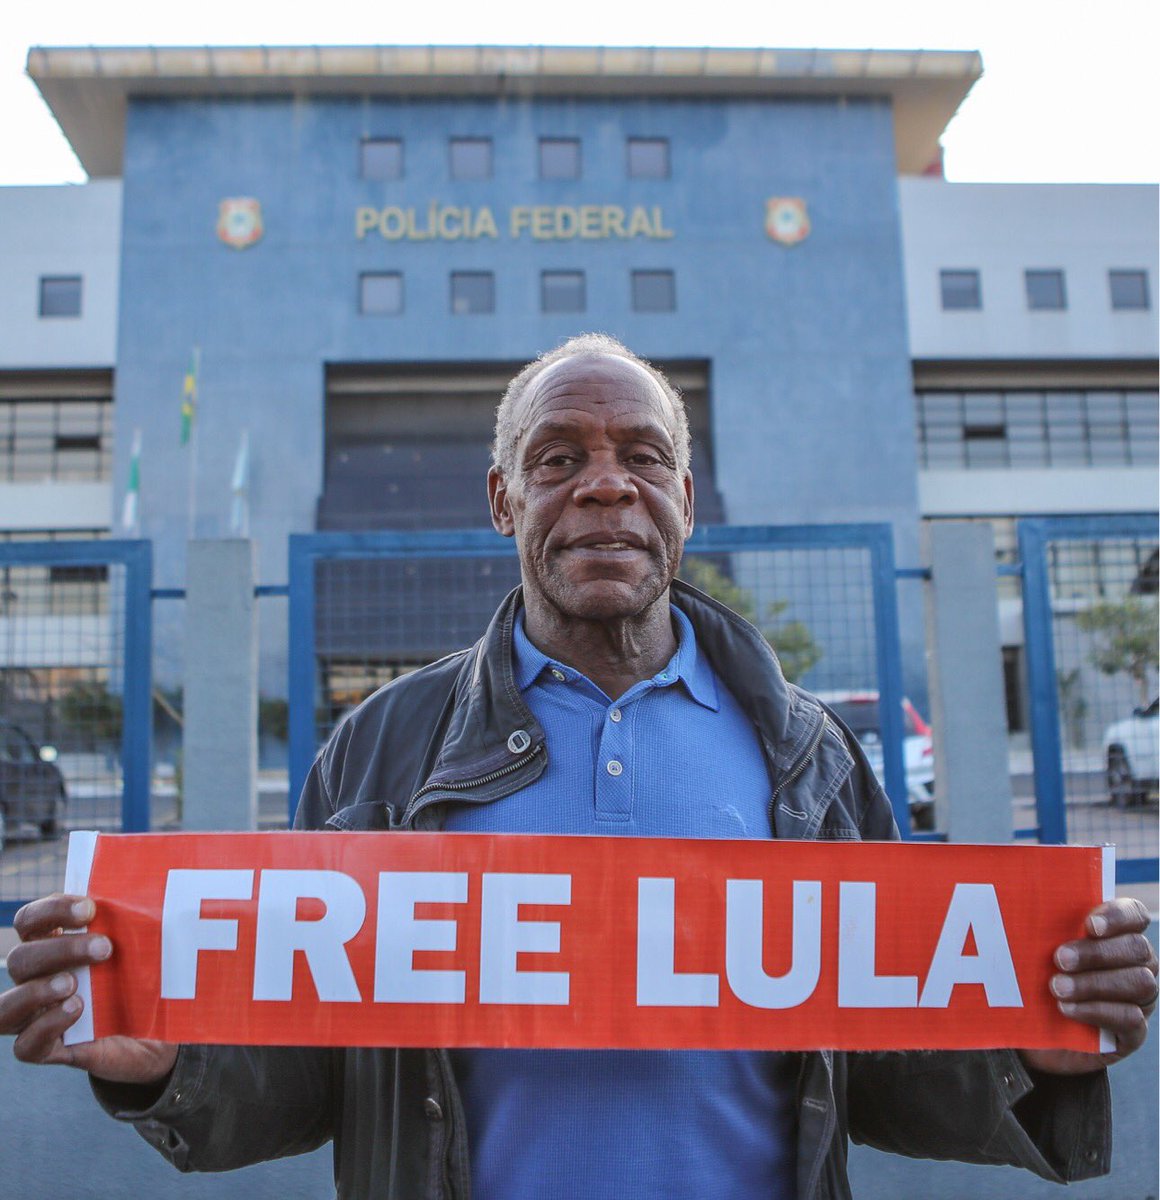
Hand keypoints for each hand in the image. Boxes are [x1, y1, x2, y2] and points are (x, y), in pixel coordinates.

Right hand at [1, 893, 177, 1084]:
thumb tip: (156, 880)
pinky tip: (75, 1009)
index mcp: (52, 947)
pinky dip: (46, 1026)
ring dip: (36, 991)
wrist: (160, 1029)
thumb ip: (137, 920)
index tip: (90, 908)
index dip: (50, 910)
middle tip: (104, 948)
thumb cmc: (147, 978)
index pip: (29, 922)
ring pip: (5, 1006)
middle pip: (19, 959)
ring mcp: (38, 1018)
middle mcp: (37, 981)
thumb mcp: (143, 948)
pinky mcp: (51, 1050)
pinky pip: (26, 1046)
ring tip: (73, 983)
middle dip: (60, 949)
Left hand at [1020, 897, 1156, 1075]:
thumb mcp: (1038, 947)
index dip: (1118, 916)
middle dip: (1097, 953)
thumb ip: (1041, 926)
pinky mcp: (1134, 1030)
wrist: (1037, 1030)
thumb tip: (1018, 903)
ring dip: (1094, 983)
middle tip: (1059, 959)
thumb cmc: (1038, 974)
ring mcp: (1142, 998)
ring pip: (1139, 983)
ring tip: (1057, 987)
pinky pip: (1130, 1018)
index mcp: (1119, 933)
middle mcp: (1139, 963)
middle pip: (1137, 949)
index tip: (1089, 925)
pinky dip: (1095, 1011)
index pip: (1134, 914)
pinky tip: (1066, 1008)